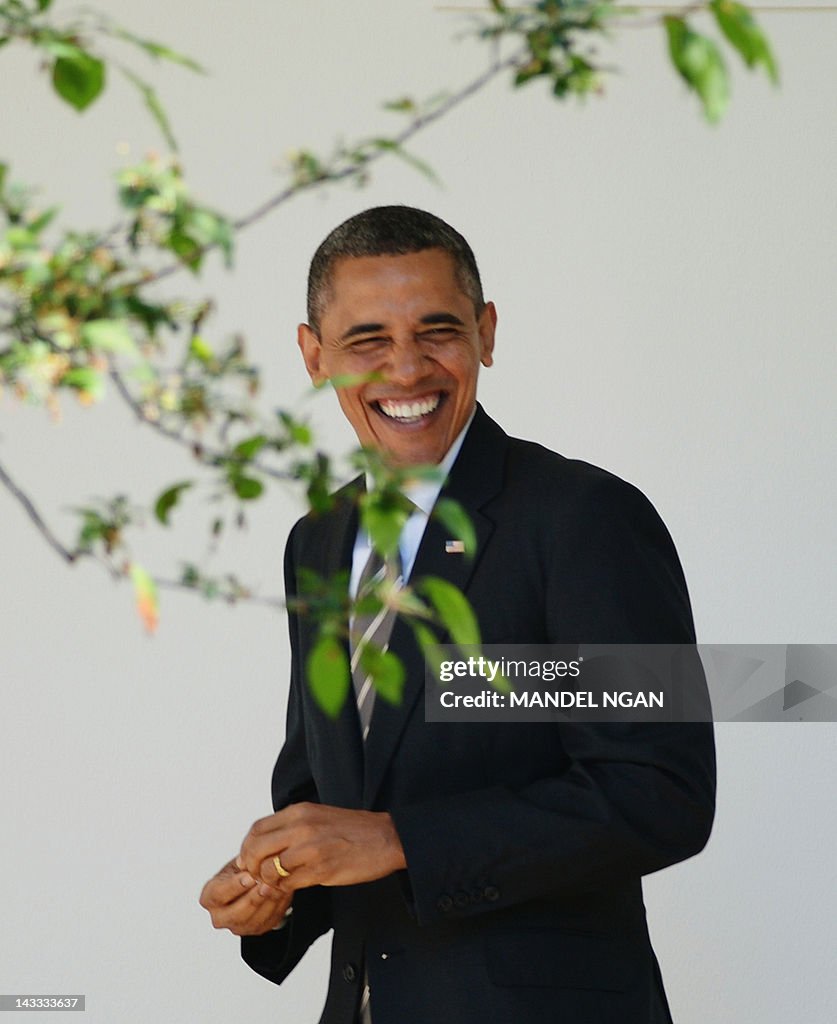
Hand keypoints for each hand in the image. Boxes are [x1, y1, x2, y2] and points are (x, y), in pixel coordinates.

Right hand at [199, 858, 291, 935]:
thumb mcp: (238, 862)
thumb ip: (242, 863)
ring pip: (254, 920)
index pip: (219, 894)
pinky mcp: (255, 930)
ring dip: (268, 903)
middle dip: (254, 898)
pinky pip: (268, 921)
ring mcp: (238, 927)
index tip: (249, 877)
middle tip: (266, 884)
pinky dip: (277, 906)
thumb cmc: (240, 871)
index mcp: (210, 898)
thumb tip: (247, 862)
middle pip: (237, 913)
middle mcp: (220, 917)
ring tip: (277, 886)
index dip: (234, 886)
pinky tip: (282, 892)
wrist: (251, 882)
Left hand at [237, 802, 406, 892]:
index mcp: (300, 812)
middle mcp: (302, 827)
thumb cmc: (355, 829)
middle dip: (252, 867)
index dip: (248, 848)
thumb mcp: (319, 816)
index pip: (257, 829)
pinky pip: (288, 884)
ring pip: (269, 870)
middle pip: (256, 849)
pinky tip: (294, 887)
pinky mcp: (321, 870)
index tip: (251, 860)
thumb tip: (267, 843)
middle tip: (259, 876)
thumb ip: (292, 826)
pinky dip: (286, 889)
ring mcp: (310, 849)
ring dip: (269, 881)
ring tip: (279, 883)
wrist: (387, 837)